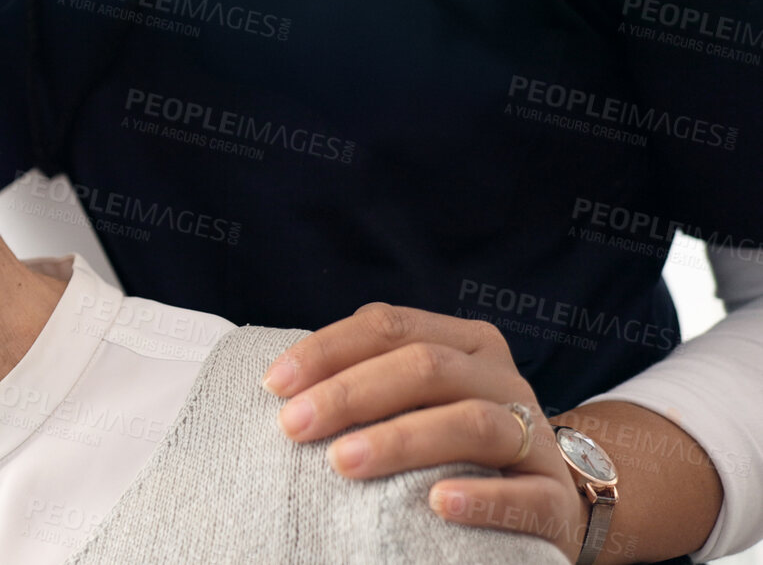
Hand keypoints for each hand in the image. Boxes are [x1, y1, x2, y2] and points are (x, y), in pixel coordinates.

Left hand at [265, 303, 586, 560]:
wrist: (550, 500)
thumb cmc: (452, 445)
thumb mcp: (417, 399)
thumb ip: (367, 380)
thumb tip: (282, 387)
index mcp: (465, 344)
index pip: (388, 326)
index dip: (327, 350)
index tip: (274, 383)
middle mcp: (502, 380)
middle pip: (425, 367)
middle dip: (349, 394)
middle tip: (292, 427)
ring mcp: (535, 438)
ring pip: (471, 422)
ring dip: (401, 440)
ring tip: (343, 463)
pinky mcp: (555, 500)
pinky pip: (523, 495)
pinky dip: (480, 497)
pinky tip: (437, 504)